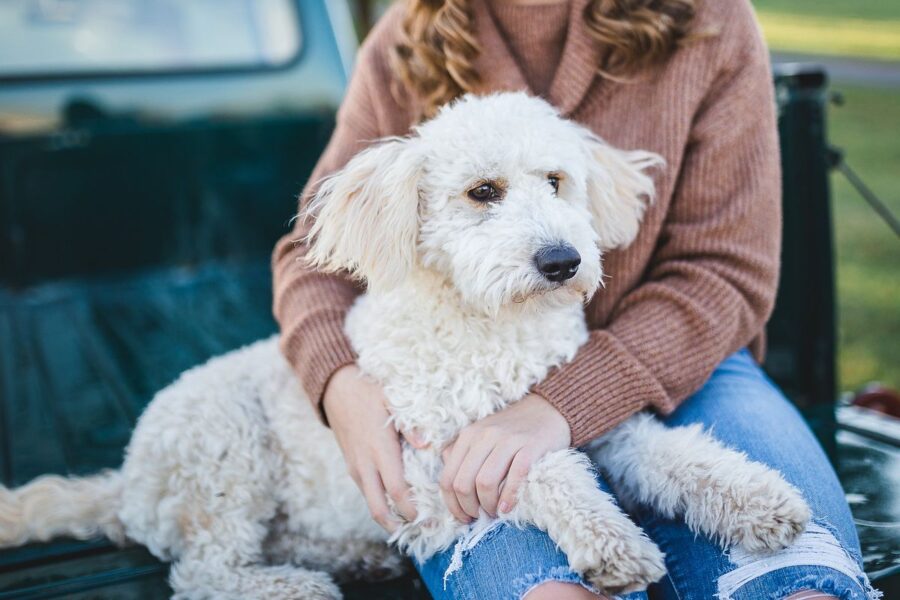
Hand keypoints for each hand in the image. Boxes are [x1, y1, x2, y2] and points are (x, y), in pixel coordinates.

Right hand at [323, 364, 416, 531]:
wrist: (336, 389)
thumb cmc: (369, 392)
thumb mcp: (392, 400)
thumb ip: (410, 424)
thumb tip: (427, 444)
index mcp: (379, 449)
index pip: (396, 490)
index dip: (411, 509)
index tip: (430, 518)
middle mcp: (365, 464)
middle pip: (378, 508)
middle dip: (398, 524)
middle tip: (421, 529)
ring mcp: (355, 467)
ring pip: (371, 502)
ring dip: (389, 516)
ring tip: (412, 521)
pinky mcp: (352, 466)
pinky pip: (367, 492)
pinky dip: (381, 502)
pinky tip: (397, 502)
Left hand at [438, 393, 570, 521]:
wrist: (548, 411)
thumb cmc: (512, 432)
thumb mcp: (481, 437)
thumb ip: (461, 455)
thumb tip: (449, 486)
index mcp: (468, 436)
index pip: (448, 478)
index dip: (453, 505)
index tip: (464, 517)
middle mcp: (484, 435)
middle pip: (463, 483)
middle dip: (469, 508)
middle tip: (481, 517)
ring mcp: (508, 440)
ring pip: (485, 482)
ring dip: (488, 506)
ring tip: (495, 513)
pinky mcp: (531, 446)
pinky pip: (515, 476)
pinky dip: (509, 497)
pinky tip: (508, 508)